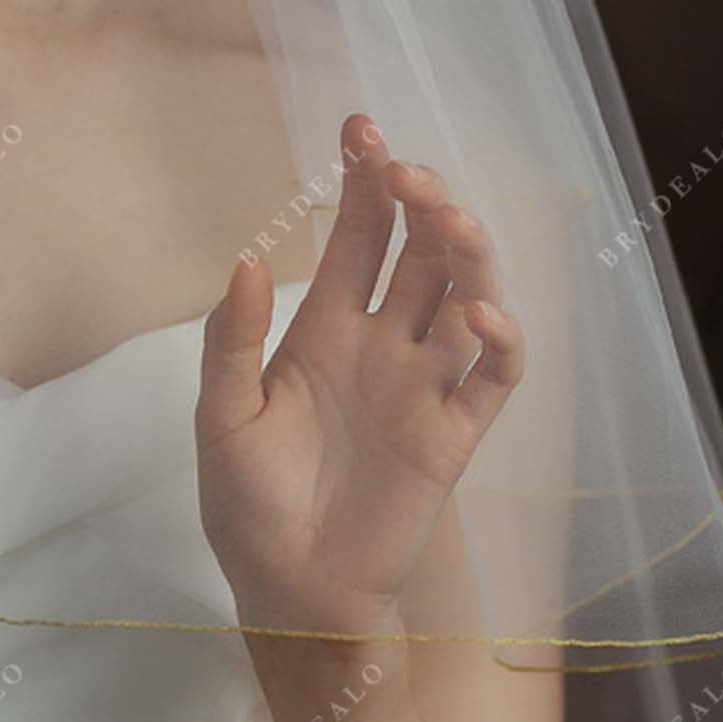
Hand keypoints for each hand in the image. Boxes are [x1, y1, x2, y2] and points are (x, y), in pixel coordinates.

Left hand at [195, 113, 522, 643]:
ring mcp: (424, 386)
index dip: (365, 183)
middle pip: (421, 251)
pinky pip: (495, 377)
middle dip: (421, 201)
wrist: (292, 593)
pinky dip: (501, 340)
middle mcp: (382, 345)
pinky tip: (480, 317)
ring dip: (467, 254)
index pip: (357, 237)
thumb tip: (248, 256)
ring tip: (449, 225)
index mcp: (324, 330)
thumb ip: (231, 339)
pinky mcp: (455, 436)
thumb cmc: (248, 506)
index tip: (363, 128)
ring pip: (467, 296)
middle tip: (407, 174)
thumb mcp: (221, 417)